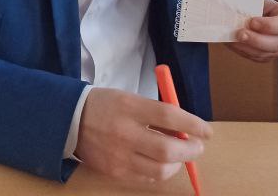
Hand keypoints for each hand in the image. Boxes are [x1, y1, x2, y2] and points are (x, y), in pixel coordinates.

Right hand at [75, 87, 209, 183]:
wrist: (71, 119)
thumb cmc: (107, 105)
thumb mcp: (130, 99)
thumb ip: (156, 113)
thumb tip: (186, 129)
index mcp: (129, 107)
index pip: (169, 116)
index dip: (193, 125)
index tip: (206, 130)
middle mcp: (125, 132)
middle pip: (168, 149)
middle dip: (191, 151)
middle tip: (197, 147)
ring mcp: (120, 155)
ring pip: (161, 169)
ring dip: (177, 164)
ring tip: (178, 155)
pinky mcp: (116, 172)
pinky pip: (148, 178)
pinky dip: (160, 172)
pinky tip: (160, 162)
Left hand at [228, 0, 277, 62]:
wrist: (252, 12)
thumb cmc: (255, 4)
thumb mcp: (255, 0)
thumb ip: (249, 4)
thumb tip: (236, 8)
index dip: (269, 25)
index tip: (252, 22)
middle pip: (277, 43)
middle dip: (257, 40)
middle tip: (240, 34)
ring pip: (267, 53)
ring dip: (248, 48)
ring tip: (234, 40)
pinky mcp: (270, 56)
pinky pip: (258, 58)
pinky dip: (245, 52)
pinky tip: (236, 44)